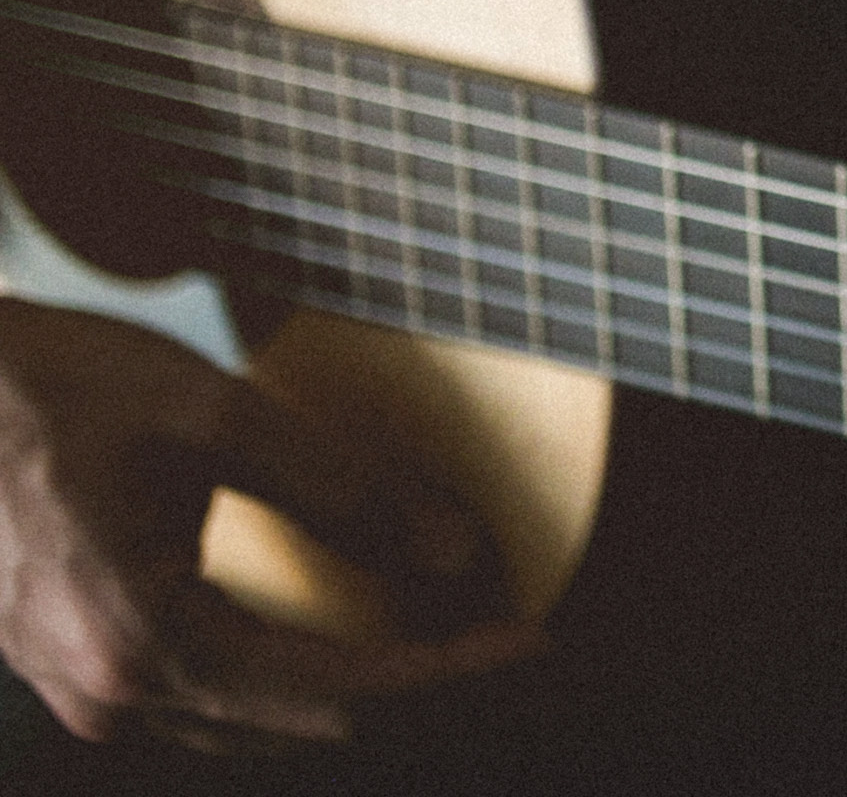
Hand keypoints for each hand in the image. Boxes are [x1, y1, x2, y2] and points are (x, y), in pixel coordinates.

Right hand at [0, 298, 541, 751]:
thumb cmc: (51, 385)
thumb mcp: (211, 418)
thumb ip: (338, 488)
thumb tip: (452, 551)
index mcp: (140, 641)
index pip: (336, 693)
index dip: (446, 671)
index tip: (531, 639)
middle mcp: (110, 692)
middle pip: (305, 723)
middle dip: (418, 682)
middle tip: (514, 634)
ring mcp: (89, 689)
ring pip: (258, 720)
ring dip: (360, 684)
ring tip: (456, 631)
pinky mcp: (85, 665)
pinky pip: (214, 695)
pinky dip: (295, 671)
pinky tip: (355, 629)